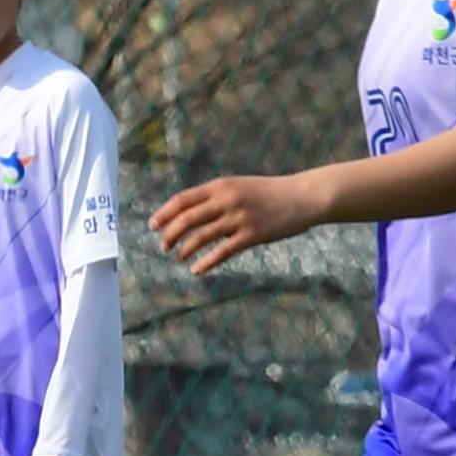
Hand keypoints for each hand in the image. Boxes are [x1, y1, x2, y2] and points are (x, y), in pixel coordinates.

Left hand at [150, 172, 317, 274]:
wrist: (302, 197)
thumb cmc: (270, 193)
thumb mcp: (240, 186)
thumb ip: (217, 196)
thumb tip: (191, 212)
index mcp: (221, 185)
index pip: (183, 199)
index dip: (164, 213)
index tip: (152, 225)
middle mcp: (226, 200)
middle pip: (186, 219)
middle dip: (169, 234)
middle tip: (162, 246)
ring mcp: (239, 218)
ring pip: (200, 236)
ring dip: (184, 249)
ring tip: (178, 257)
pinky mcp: (251, 235)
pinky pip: (221, 252)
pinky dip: (205, 262)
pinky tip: (196, 270)